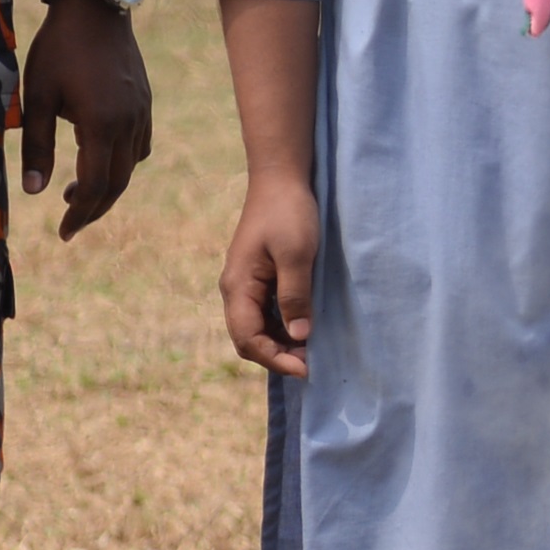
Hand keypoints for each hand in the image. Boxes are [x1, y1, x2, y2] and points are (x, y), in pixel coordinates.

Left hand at [19, 0, 151, 239]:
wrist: (95, 8)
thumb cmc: (58, 50)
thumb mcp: (37, 98)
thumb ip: (36, 146)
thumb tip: (34, 191)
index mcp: (101, 125)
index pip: (96, 185)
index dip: (80, 213)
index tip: (64, 232)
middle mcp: (129, 124)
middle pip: (118, 182)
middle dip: (95, 207)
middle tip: (71, 222)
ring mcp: (141, 112)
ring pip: (131, 165)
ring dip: (108, 186)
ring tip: (79, 192)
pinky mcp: (144, 102)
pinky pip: (140, 145)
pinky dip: (122, 162)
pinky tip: (101, 156)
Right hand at [220, 171, 318, 376]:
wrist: (281, 180)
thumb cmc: (289, 213)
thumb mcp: (296, 254)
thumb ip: (295, 295)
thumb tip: (299, 334)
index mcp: (238, 286)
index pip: (248, 338)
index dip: (275, 358)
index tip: (307, 369)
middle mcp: (236, 290)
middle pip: (249, 338)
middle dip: (278, 355)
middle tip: (313, 364)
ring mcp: (246, 284)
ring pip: (258, 327)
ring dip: (282, 343)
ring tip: (314, 350)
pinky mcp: (260, 278)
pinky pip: (266, 313)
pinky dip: (283, 327)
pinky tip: (307, 328)